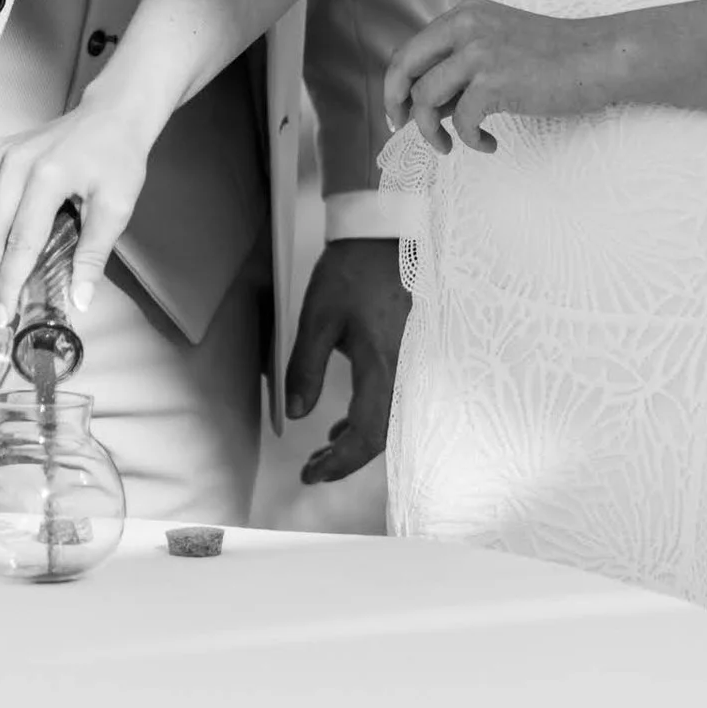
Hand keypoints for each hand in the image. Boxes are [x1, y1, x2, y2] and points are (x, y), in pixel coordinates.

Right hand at [0, 96, 159, 328]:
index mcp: (47, 177)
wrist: (113, 115)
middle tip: (4, 294)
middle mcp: (14, 163)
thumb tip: (79, 300)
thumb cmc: (118, 157)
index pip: (19, 243)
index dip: (10, 283)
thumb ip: (94, 254)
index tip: (6, 314)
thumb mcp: (117, 207)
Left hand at [285, 238, 409, 482]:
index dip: (340, 463)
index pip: (367, 435)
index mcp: (383, 365)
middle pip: (382, 436)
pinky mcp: (408, 353)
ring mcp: (410, 363)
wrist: (387, 235)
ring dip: (356, 441)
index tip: (310, 473)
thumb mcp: (318, 317)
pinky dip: (367, 418)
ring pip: (388, 419)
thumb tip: (296, 413)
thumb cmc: (352, 271)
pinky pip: (392, 399)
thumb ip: (306, 368)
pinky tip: (344, 422)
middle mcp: (404, 371)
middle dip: (346, 459)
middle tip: (313, 468)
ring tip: (323, 449)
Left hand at [385, 0, 608, 154]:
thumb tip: (424, 107)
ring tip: (448, 146)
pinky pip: (462, 121)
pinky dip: (471, 140)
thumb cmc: (555, 59)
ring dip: (431, 131)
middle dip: (394, 103)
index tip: (399, 110)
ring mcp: (479, 51)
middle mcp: (466, 26)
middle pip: (404, 67)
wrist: (598, 58)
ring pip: (425, 98)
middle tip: (399, 128)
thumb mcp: (499, 47)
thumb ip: (461, 68)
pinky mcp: (494, 80)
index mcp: (465, 14)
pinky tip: (490, 144)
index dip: (397, 83)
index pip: (411, 49)